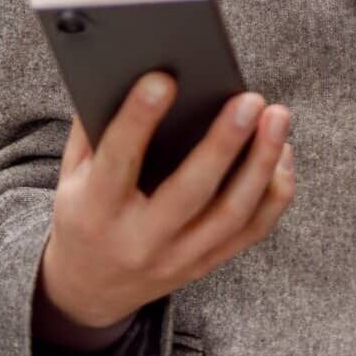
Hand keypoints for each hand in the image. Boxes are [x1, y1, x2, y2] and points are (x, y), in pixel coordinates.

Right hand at [34, 73, 295, 337]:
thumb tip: (126, 68)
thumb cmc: (84, 210)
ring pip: (232, 214)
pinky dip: (275, 191)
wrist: (89, 287)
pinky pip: (252, 230)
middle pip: (190, 192)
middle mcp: (139, 241)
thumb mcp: (72, 173)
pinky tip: (283, 153)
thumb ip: (93, 128)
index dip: (139, 120)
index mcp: (95, 211)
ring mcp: (178, 258)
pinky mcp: (206, 263)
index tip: (165, 78)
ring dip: (262, 163)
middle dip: (223, 143)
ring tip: (277, 117)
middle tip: (249, 99)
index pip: (118, 162)